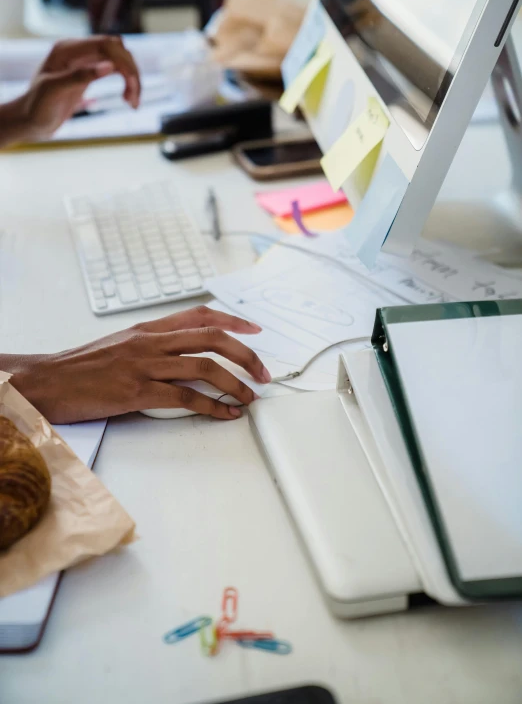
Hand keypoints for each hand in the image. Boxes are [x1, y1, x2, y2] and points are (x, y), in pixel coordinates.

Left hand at [0, 36, 140, 144]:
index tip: (132, 86)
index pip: (106, 44)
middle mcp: (78, 52)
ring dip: (132, 80)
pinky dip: (126, 84)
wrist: (29, 122)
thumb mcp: (54, 91)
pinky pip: (116, 70)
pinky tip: (128, 100)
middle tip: (134, 100)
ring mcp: (84, 62)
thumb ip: (80, 76)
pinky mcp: (89, 74)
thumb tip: (110, 66)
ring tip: (133, 103)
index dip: (124, 62)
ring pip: (119, 61)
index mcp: (67, 50)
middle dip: (131, 72)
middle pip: (117, 51)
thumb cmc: (37, 107)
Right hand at [5, 307, 270, 424]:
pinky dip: (213, 406)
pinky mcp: (138, 392)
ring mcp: (146, 365)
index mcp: (150, 328)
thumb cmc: (84, 365)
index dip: (233, 320)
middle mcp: (152, 341)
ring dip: (235, 383)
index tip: (255, 330)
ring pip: (204, 368)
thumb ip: (154, 343)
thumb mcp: (122, 343)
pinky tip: (226, 413)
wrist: (50, 380)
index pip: (200, 315)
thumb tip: (186, 352)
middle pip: (212, 339)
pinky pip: (186, 398)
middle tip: (263, 371)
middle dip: (245, 355)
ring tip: (250, 396)